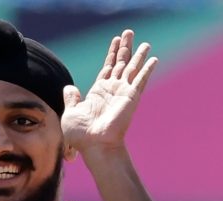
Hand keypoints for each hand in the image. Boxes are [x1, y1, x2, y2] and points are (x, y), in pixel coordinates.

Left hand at [61, 29, 157, 158]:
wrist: (94, 145)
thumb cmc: (81, 134)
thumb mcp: (71, 112)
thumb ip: (72, 98)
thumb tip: (69, 87)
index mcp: (98, 92)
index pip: (107, 67)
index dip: (112, 53)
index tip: (116, 40)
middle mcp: (112, 90)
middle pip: (120, 63)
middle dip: (124, 48)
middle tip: (128, 32)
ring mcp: (122, 93)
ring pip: (131, 68)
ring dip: (137, 54)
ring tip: (145, 43)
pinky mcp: (131, 97)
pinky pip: (140, 80)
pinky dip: (147, 69)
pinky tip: (153, 59)